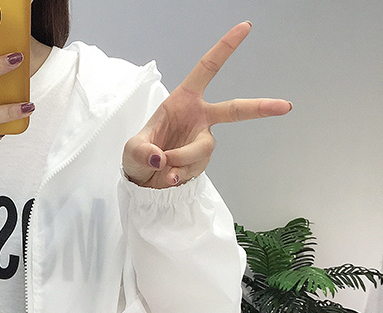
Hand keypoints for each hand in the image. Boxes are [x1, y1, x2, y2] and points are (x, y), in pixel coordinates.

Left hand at [123, 22, 291, 188]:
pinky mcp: (202, 162)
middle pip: (234, 110)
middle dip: (260, 108)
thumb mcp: (132, 149)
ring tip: (162, 166)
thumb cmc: (139, 155)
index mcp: (183, 100)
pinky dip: (178, 174)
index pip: (207, 69)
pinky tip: (168, 177)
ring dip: (181, 159)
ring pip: (202, 149)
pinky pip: (194, 168)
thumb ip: (143, 151)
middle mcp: (199, 117)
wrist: (142, 181)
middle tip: (285, 106)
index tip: (245, 27)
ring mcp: (203, 140)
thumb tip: (161, 158)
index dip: (225, 48)